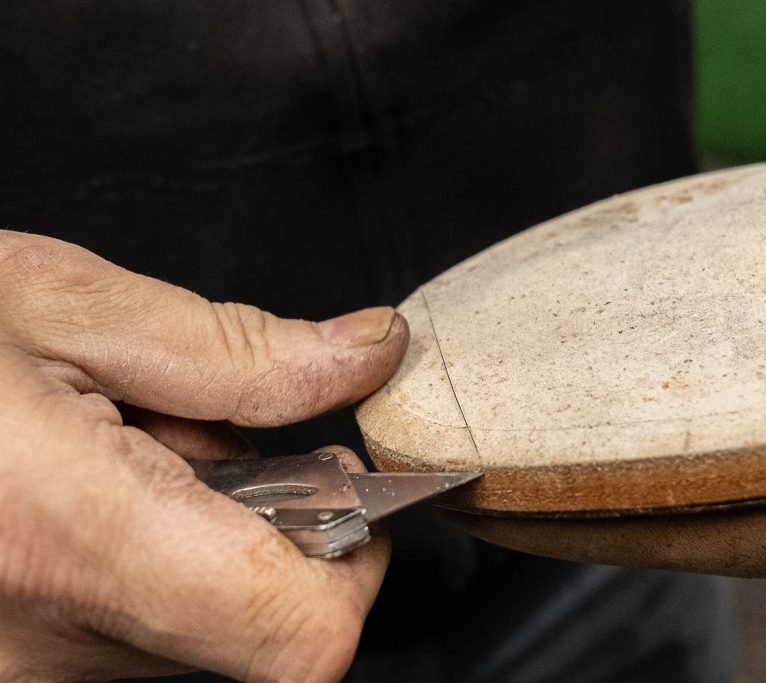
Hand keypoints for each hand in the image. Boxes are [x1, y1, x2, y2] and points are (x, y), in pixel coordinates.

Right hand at [0, 230, 407, 680]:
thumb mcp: (62, 305)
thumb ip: (239, 351)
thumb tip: (366, 355)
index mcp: (65, 536)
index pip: (295, 634)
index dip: (353, 563)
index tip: (342, 485)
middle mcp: (34, 643)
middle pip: (254, 632)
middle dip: (274, 530)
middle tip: (212, 436)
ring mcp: (11, 672)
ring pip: (193, 636)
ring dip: (205, 544)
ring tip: (127, 455)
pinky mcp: (0, 669)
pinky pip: (126, 640)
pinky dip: (148, 568)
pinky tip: (91, 497)